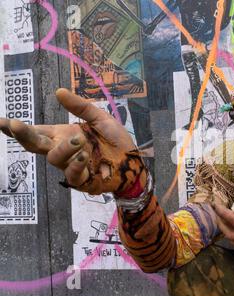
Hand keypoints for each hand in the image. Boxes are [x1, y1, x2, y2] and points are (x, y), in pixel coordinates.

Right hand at [0, 88, 139, 194]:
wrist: (133, 161)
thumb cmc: (115, 141)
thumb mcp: (100, 118)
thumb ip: (80, 107)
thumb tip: (58, 91)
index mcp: (63, 135)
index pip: (35, 131)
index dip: (17, 128)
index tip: (1, 121)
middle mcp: (63, 150)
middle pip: (35, 145)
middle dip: (22, 134)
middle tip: (15, 124)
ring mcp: (70, 165)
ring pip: (53, 158)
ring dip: (64, 148)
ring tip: (80, 140)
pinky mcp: (82, 179)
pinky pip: (71, 175)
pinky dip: (76, 164)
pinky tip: (84, 156)